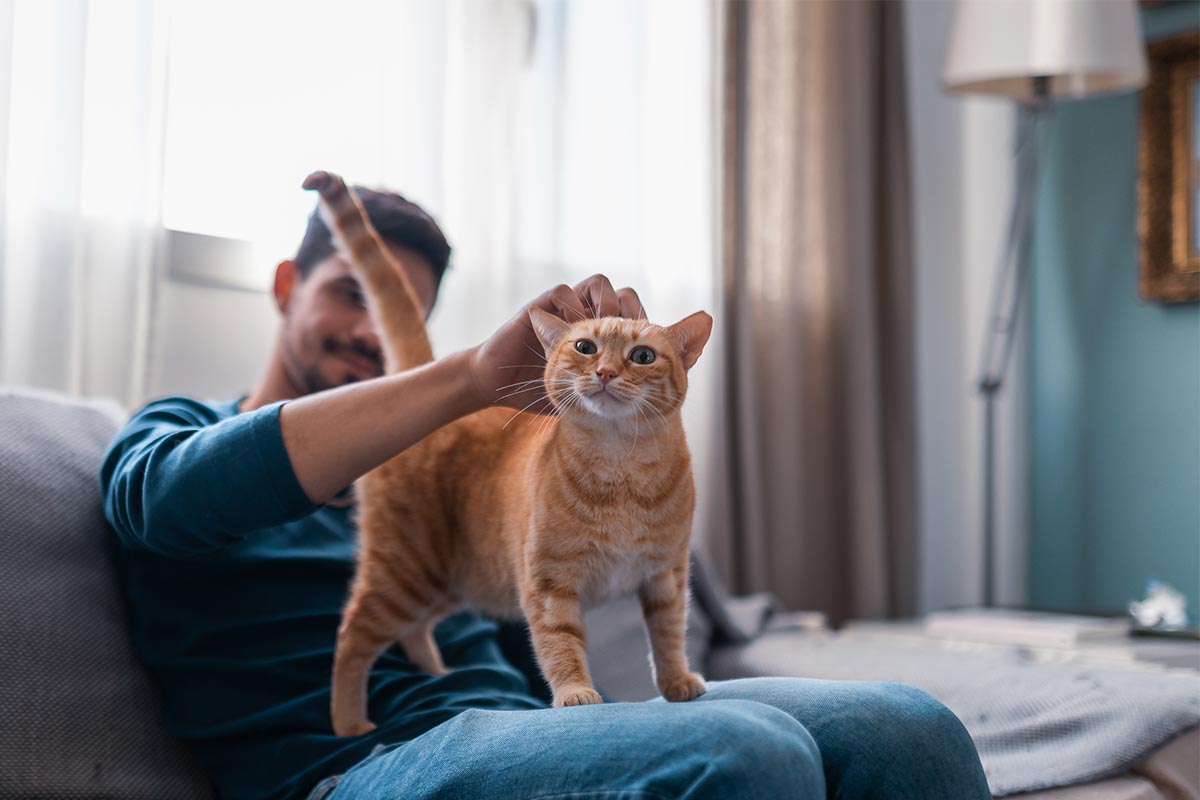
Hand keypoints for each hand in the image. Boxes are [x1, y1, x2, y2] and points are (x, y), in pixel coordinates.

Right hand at [465, 275, 645, 412]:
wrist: (498, 386)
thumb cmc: (537, 394)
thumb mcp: (580, 399)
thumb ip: (605, 396)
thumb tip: (645, 405)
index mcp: (599, 338)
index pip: (633, 317)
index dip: (642, 327)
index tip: (640, 349)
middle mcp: (585, 319)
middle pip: (622, 295)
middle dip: (627, 314)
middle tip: (623, 338)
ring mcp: (564, 311)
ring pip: (598, 284)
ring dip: (603, 305)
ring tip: (599, 331)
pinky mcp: (541, 308)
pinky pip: (563, 291)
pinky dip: (570, 306)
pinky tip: (569, 332)